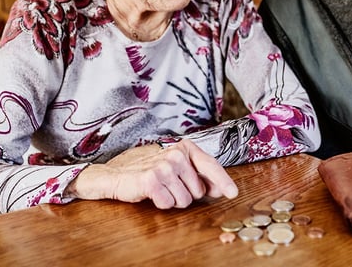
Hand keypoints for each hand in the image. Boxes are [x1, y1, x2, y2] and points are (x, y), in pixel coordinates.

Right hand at [66, 139, 237, 208]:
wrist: (118, 174)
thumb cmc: (150, 171)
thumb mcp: (178, 169)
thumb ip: (200, 176)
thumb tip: (220, 188)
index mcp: (185, 148)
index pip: (210, 165)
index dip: (223, 181)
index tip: (232, 193)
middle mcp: (176, 154)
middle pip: (198, 191)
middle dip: (187, 195)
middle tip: (170, 186)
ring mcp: (164, 166)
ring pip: (185, 200)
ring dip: (174, 200)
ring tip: (161, 189)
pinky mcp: (152, 179)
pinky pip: (168, 203)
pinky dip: (161, 203)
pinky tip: (152, 193)